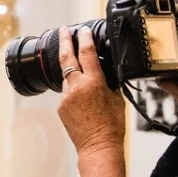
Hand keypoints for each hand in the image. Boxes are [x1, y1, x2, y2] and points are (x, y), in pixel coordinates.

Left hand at [56, 26, 125, 155]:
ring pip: (67, 77)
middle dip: (65, 41)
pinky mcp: (60, 107)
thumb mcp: (117, 99)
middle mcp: (76, 87)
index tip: (82, 30)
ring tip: (80, 71)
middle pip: (67, 58)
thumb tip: (104, 73)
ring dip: (72, 71)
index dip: (84, 38)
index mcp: (93, 82)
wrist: (98, 146)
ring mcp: (65, 97)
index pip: (86, 53)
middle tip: (63, 30)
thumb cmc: (112, 126)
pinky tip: (83, 99)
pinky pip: (66, 93)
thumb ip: (108, 83)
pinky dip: (73, 90)